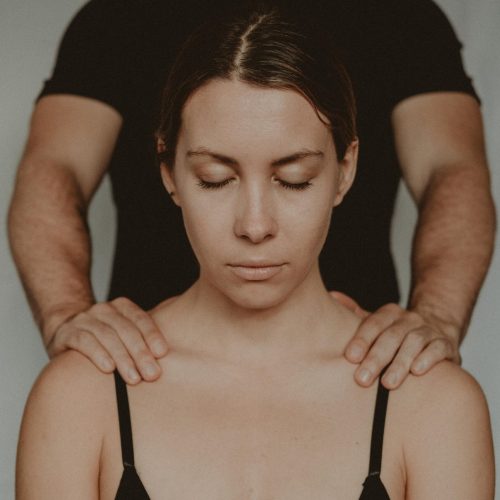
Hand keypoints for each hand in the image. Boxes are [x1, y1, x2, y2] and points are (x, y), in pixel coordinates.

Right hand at [46, 297, 167, 383]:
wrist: (64, 331)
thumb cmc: (103, 339)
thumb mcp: (122, 334)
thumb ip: (140, 342)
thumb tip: (161, 365)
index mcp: (122, 307)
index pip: (141, 319)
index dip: (152, 335)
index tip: (162, 354)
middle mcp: (104, 309)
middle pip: (126, 330)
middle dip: (141, 353)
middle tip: (152, 374)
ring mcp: (84, 319)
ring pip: (107, 337)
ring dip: (123, 358)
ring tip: (134, 378)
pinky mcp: (67, 333)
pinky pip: (85, 342)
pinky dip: (98, 354)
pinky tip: (108, 369)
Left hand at [331, 292, 460, 388]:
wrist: (437, 327)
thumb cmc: (397, 332)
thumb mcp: (377, 322)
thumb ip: (355, 313)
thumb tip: (332, 295)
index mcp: (389, 313)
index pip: (373, 324)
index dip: (361, 340)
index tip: (350, 357)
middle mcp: (409, 319)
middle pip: (391, 336)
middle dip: (376, 358)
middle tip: (362, 379)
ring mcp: (428, 330)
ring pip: (413, 343)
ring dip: (400, 363)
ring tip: (387, 384)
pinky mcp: (445, 344)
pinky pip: (437, 349)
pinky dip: (428, 359)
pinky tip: (417, 371)